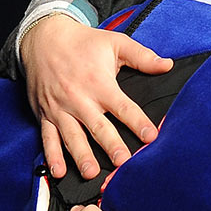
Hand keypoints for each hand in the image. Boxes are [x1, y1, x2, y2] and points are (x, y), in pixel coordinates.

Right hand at [22, 15, 172, 178]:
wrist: (43, 39)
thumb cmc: (83, 43)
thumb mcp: (114, 43)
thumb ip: (142, 56)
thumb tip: (168, 65)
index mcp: (99, 83)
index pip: (123, 106)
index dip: (138, 122)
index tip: (151, 137)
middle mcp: (79, 98)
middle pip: (97, 126)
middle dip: (110, 145)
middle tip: (122, 162)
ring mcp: (60, 108)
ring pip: (71, 136)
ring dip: (81, 155)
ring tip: (91, 172)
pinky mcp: (45, 114)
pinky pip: (47, 137)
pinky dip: (51, 155)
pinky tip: (58, 171)